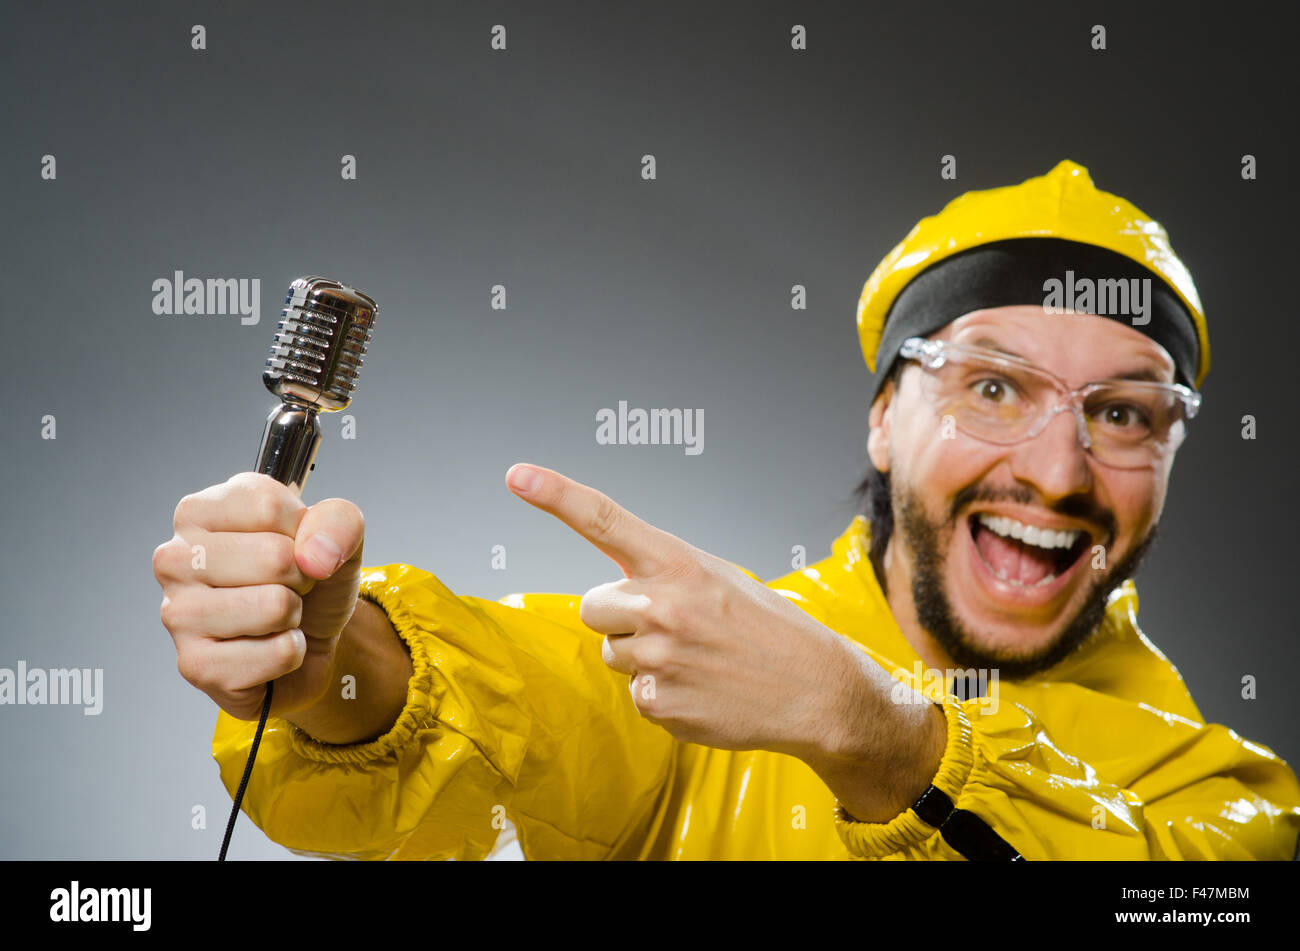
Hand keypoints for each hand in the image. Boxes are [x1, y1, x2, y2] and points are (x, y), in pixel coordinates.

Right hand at [153, 472, 365, 719]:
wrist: (310, 638)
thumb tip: (314, 555)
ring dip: (294, 616)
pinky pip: (278, 653)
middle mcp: (175, 559)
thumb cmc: (310, 580)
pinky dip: (291, 652)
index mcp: (199, 512)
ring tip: (277, 616)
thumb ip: (339, 521)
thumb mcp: (337, 535)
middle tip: (287, 587)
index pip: (267, 506)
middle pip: (273, 557)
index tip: (295, 547)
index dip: (303, 532)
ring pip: (275, 607)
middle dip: (302, 577)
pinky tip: (267, 647)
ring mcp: (178, 614)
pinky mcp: (195, 665)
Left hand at [504, 462, 872, 759]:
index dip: (556, 495)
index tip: (518, 475)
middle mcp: (660, 606)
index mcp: (678, 564)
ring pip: (612, 652)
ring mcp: (656, 658)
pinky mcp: (657, 703)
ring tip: (696, 659)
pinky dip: (660, 693)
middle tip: (671, 625)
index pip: (604, 520)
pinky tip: (700, 689)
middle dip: (619, 614)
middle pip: (592, 604)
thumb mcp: (721, 579)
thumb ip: (663, 576)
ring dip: (641, 656)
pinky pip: (634, 692)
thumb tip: (618, 591)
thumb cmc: (768, 629)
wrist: (817, 691)